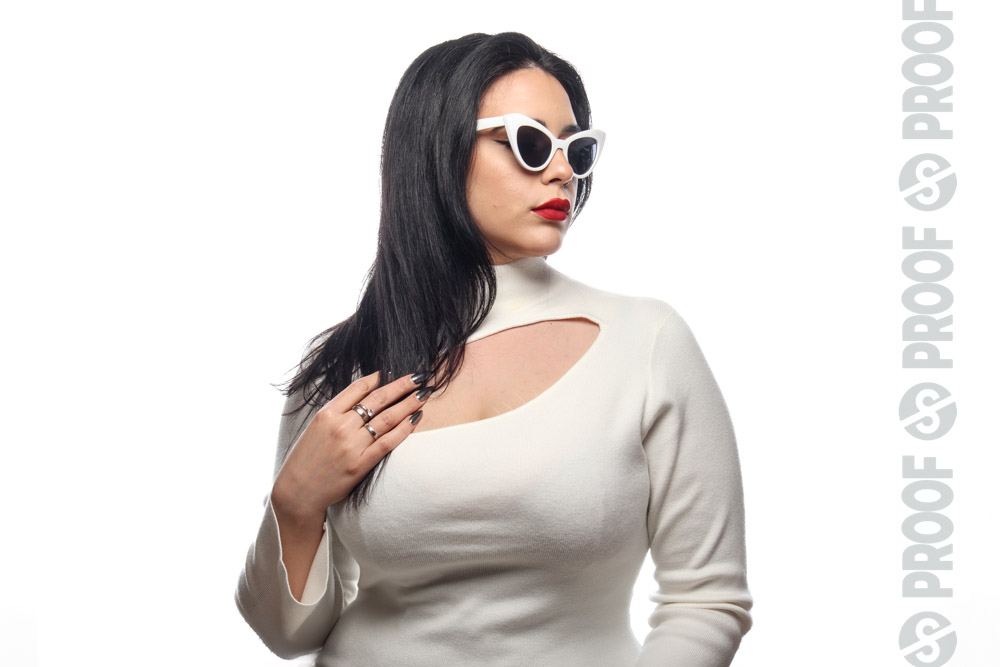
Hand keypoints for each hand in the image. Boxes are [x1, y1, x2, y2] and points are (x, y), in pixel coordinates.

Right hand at [271, 370, 431, 524]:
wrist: (297, 492)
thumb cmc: (306, 459)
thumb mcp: (316, 427)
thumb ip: (338, 410)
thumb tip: (365, 392)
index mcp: (327, 414)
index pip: (359, 387)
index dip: (379, 377)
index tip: (392, 371)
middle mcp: (340, 426)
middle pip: (378, 399)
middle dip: (402, 385)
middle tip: (419, 376)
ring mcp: (352, 445)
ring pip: (388, 417)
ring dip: (409, 403)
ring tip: (424, 393)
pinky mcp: (361, 464)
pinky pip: (389, 441)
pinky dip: (405, 428)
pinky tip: (416, 417)